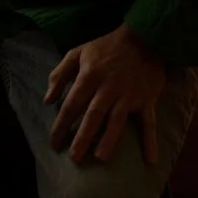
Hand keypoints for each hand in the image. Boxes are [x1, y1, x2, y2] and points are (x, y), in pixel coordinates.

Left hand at [44, 24, 166, 164]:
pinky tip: (150, 159)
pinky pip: (149, 122)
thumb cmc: (106, 47)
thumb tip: (47, 100)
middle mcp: (108, 88)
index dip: (61, 124)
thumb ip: (59, 75)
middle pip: (93, 115)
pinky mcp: (147, 99)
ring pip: (117, 120)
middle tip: (74, 158)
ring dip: (109, 139)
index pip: (72, 104)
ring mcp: (129, 95)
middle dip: (83, 137)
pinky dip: (150, 140)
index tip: (54, 143)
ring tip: (100, 158)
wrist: (143, 38)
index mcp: (90, 76)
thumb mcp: (77, 53)